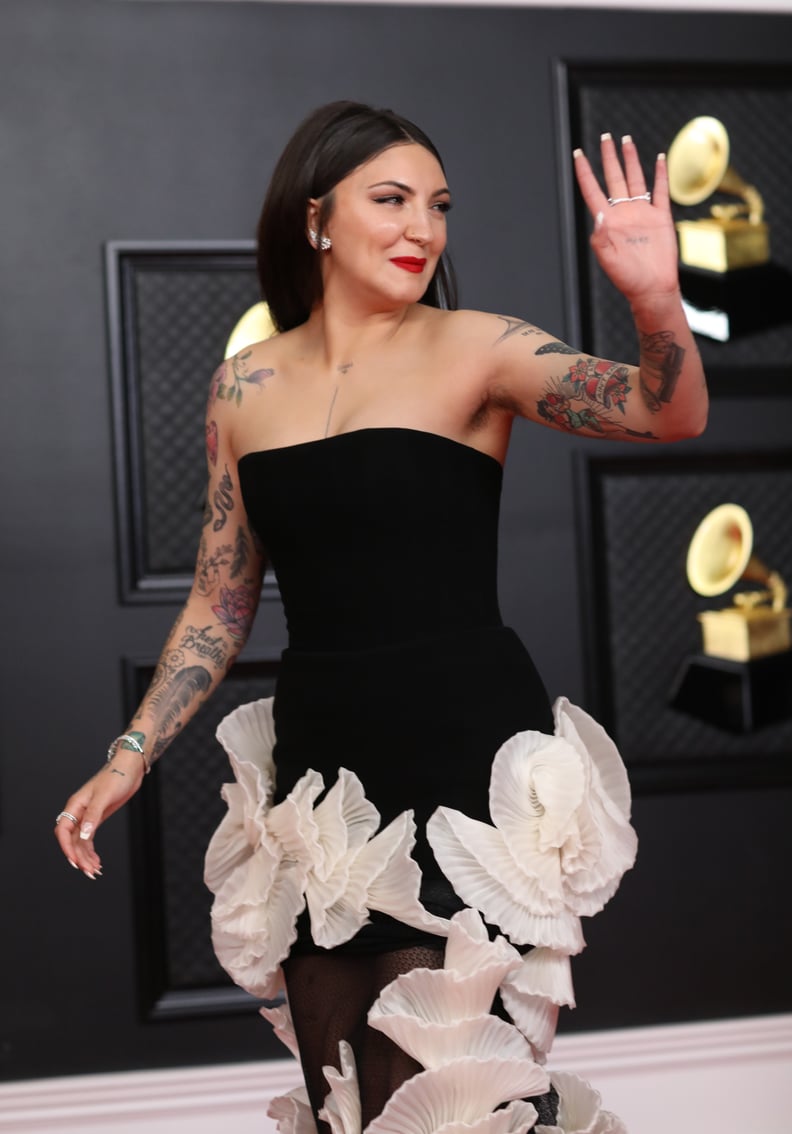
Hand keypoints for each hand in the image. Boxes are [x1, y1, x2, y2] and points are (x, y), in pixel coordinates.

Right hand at [54, 750, 144, 878]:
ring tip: (94, 871)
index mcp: (75, 805)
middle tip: (89, 872)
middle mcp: (79, 812)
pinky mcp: (97, 819)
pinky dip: (91, 851)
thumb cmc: (116, 777)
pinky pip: (89, 839)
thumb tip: (83, 835)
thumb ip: (93, 816)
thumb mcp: (105, 796)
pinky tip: (96, 862)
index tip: (74, 861)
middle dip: (79, 856)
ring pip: (80, 842)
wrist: (130, 768)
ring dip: (85, 857)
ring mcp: (87, 816)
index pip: (63, 830)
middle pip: (72, 840)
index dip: (66, 847)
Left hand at [574, 134, 680, 306]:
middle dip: (609, 157)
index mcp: (607, 221)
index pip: (592, 190)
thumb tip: (599, 215)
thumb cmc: (627, 278)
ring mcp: (642, 212)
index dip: (584, 172)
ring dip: (630, 159)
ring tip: (626, 140)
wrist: (653, 287)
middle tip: (605, 137)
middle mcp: (623, 213)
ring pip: (635, 179)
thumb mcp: (608, 260)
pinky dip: (660, 174)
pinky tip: (659, 158)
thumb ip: (601, 237)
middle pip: (614, 178)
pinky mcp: (660, 216)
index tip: (577, 153)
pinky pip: (660, 191)